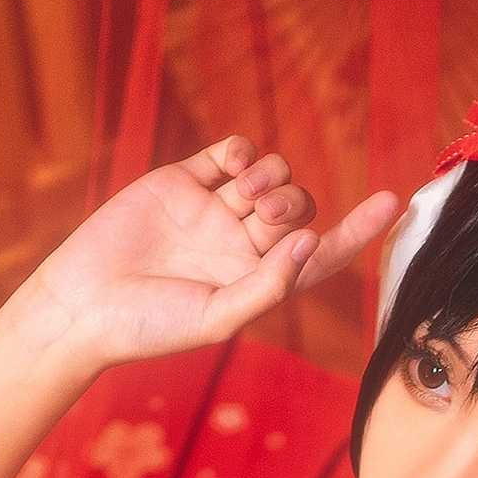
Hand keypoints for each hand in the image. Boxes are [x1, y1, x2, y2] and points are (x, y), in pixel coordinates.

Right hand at [12, 141, 400, 373]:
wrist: (84, 303)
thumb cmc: (149, 326)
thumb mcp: (217, 318)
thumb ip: (268, 284)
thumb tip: (310, 244)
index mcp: (261, 281)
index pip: (323, 253)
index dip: (358, 229)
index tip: (393, 202)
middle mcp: (243, 245)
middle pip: (297, 205)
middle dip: (292, 203)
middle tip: (262, 216)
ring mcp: (214, 211)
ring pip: (270, 175)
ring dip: (270, 177)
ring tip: (242, 196)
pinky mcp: (183, 182)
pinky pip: (229, 153)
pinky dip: (241, 152)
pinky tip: (232, 165)